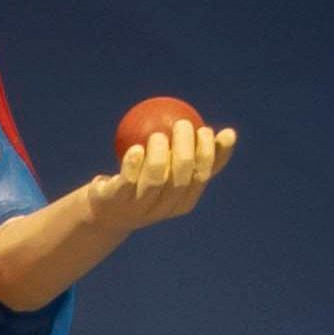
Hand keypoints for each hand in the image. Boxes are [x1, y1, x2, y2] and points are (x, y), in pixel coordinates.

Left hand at [86, 116, 235, 233]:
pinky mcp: (117, 203)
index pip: (203, 175)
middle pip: (183, 176)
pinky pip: (129, 181)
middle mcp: (164, 208)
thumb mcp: (171, 171)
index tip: (207, 129)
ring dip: (160, 154)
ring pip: (157, 179)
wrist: (105, 210)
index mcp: (183, 201)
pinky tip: (136, 148)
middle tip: (182, 123)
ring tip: (158, 135)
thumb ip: (195, 155)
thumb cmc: (144, 184)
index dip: (209, 151)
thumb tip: (228, 133)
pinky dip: (134, 163)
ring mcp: (140, 207)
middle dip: (186, 147)